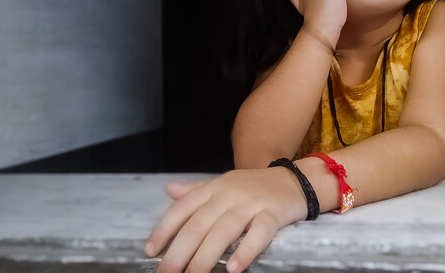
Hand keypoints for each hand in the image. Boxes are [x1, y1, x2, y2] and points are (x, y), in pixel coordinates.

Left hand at [145, 167, 306, 272]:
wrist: (293, 180)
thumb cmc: (253, 186)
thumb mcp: (223, 184)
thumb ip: (196, 190)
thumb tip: (168, 190)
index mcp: (214, 187)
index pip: (183, 207)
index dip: (165, 228)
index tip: (150, 251)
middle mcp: (229, 194)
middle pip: (200, 223)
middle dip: (180, 251)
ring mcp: (252, 204)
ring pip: (224, 230)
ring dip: (206, 256)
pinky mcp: (273, 214)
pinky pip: (259, 233)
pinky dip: (246, 250)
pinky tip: (233, 269)